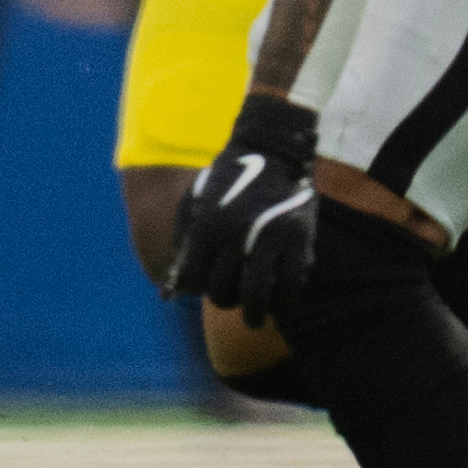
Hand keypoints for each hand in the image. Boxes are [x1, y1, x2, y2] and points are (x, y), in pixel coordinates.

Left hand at [166, 93, 319, 331]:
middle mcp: (235, 233)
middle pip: (224, 291)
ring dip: (255, 315)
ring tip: (255, 320)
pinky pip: (292, 284)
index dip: (198, 290)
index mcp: (207, 225)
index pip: (196, 279)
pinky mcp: (299, 238)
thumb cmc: (227, 180)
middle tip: (231, 300)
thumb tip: (168, 295)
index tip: (205, 288)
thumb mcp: (195, 205)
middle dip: (225, 301)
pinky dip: (285, 303)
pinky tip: (280, 306)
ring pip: (258, 295)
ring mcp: (269, 236)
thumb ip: (181, 248)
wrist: (272, 147)